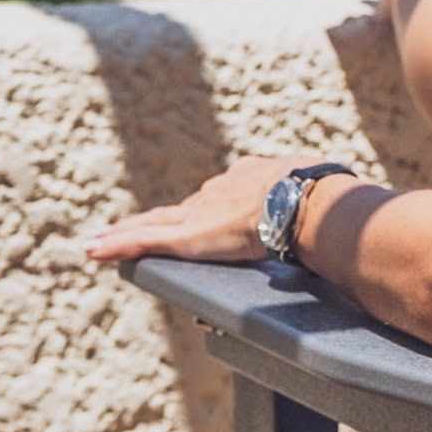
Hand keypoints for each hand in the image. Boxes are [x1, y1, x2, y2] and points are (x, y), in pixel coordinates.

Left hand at [85, 155, 302, 264]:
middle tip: (122, 229)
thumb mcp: (315, 193)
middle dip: (149, 222)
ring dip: (122, 235)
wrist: (303, 197)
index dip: (197, 210)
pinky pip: (144, 241)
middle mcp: (215, 193)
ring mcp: (199, 214)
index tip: (188, 216)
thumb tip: (337, 213)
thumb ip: (314, 203)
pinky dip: (118, 247)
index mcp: (246, 181)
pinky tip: (94, 250)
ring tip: (96, 242)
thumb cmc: (319, 195)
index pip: (213, 199)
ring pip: (151, 225)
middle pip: (174, 211)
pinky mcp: (186, 236)